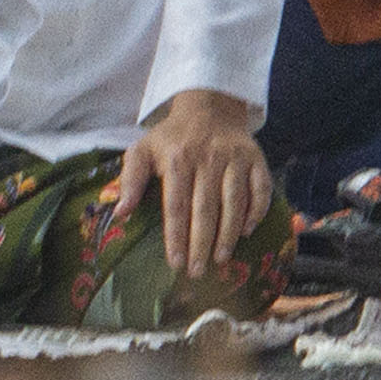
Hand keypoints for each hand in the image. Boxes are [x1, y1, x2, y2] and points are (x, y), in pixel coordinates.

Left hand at [117, 89, 271, 276]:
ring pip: (234, 202)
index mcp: (177, 159)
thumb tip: (120, 213)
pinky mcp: (256, 159)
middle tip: (197, 271)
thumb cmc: (172, 138)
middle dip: (201, 243)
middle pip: (205, 209)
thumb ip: (130, 180)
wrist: (208, 109)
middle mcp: (208, 159)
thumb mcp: (142, 150)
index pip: (176, 206)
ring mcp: (234, 159)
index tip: (175, 263)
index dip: (176, 237)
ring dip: (229, 233)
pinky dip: (256, 211)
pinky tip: (247, 232)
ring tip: (221, 259)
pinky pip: (261, 189)